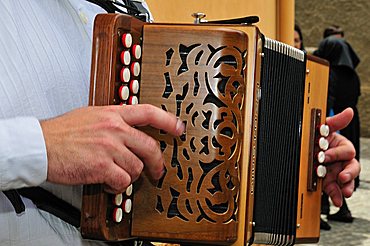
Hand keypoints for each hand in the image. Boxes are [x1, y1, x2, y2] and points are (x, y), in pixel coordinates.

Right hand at [40, 104, 184, 193]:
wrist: (40, 145)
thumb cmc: (62, 132)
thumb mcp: (91, 116)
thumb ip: (112, 121)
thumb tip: (129, 130)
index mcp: (113, 114)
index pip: (149, 112)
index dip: (168, 120)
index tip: (179, 128)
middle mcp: (114, 129)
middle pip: (150, 146)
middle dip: (157, 163)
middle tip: (157, 171)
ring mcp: (109, 147)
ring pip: (137, 167)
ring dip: (129, 176)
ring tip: (115, 175)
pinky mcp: (102, 166)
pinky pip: (122, 181)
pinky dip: (117, 187)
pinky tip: (107, 183)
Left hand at [323, 108, 360, 206]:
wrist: (304, 150)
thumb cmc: (317, 138)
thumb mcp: (324, 128)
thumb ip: (336, 122)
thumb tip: (349, 111)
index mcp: (341, 147)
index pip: (347, 151)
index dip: (337, 153)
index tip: (325, 155)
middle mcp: (340, 161)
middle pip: (352, 168)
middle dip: (348, 173)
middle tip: (341, 176)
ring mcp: (335, 172)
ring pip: (346, 181)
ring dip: (346, 187)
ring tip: (344, 192)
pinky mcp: (328, 182)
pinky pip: (335, 190)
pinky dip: (336, 196)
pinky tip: (336, 200)